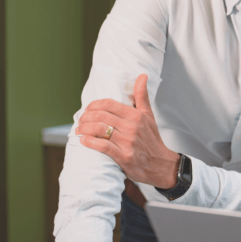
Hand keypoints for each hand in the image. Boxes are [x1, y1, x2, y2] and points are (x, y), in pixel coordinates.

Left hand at [76, 73, 179, 188]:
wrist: (161, 164)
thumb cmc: (152, 140)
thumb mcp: (149, 116)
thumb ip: (142, 96)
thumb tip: (142, 76)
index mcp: (137, 116)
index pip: (109, 104)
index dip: (94, 105)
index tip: (88, 109)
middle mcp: (132, 127)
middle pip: (101, 116)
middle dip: (85, 117)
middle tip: (81, 121)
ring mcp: (128, 142)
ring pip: (100, 130)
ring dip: (84, 129)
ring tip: (80, 130)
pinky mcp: (124, 157)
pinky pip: (103, 146)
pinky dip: (90, 142)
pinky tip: (84, 140)